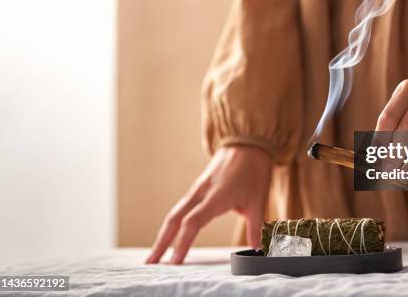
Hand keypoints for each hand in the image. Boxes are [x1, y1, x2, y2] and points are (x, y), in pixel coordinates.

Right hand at [145, 146, 271, 263]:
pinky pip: (180, 208)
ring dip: (162, 235)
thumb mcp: (258, 201)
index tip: (174, 262)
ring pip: (174, 213)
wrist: (248, 143)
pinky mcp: (196, 188)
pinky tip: (167, 237)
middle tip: (149, 265)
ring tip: (154, 256)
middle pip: (174, 219)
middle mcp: (201, 193)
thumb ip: (255, 228)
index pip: (193, 222)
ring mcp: (196, 189)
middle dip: (161, 243)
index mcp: (217, 196)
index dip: (183, 242)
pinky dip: (171, 224)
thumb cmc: (254, 172)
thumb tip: (258, 252)